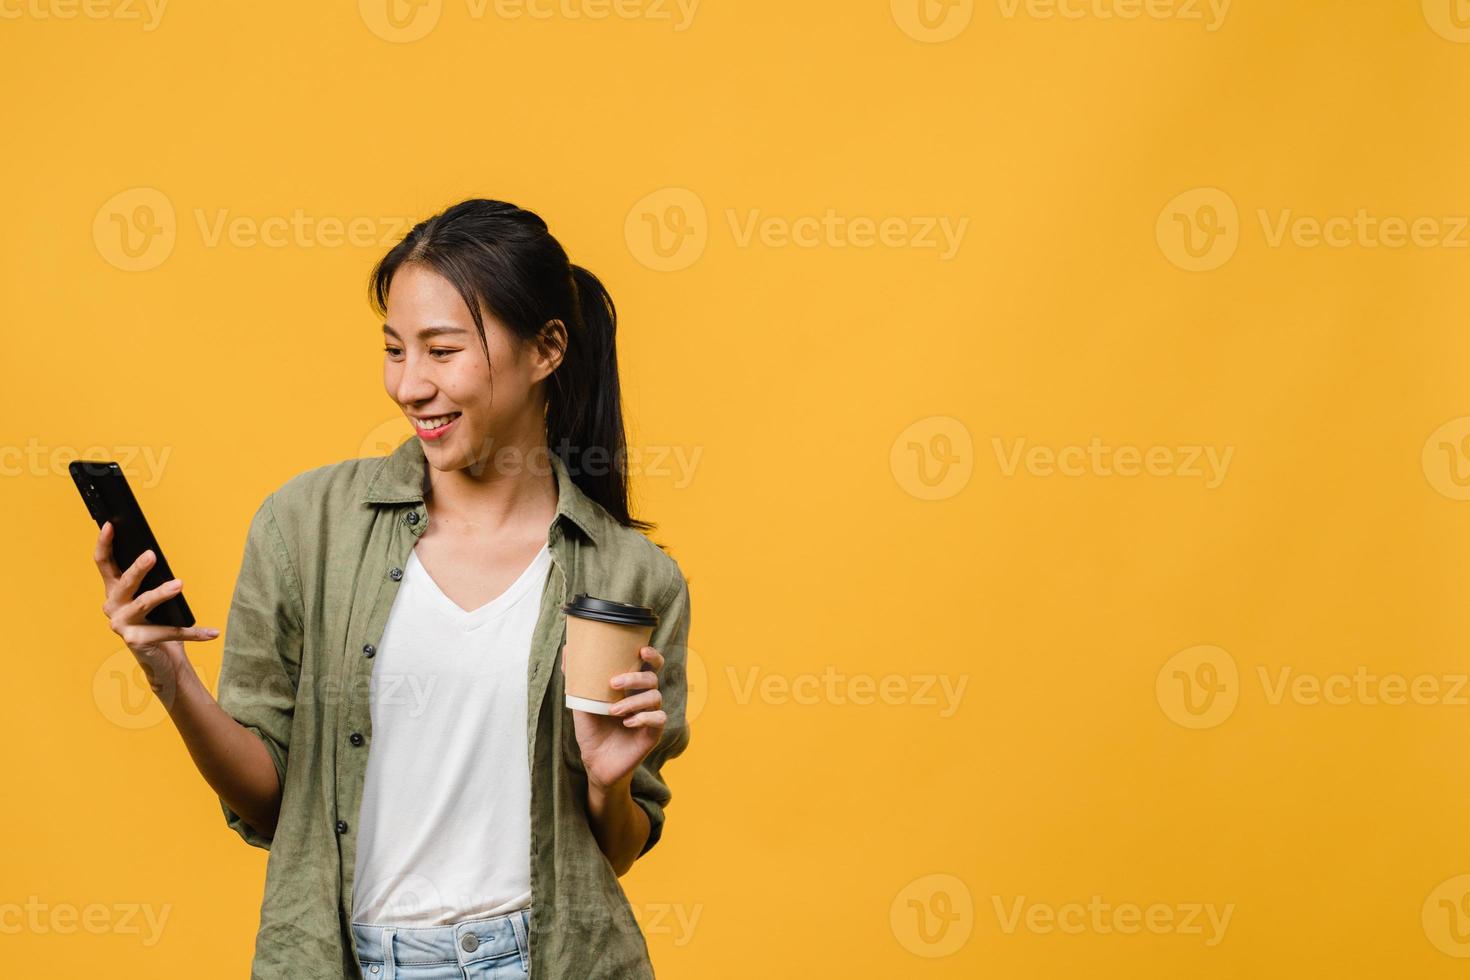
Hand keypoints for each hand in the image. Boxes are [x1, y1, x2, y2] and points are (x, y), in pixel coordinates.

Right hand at [94, 520, 219, 707]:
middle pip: (124, 582)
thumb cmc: (157, 620)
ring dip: (162, 593)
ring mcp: (122, 626)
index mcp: (114, 590)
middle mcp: (113, 607)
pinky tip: (212, 632)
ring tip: (179, 584)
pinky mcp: (137, 641)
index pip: (104, 563)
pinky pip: (169, 632)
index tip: (111, 524)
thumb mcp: (152, 596)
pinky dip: (194, 633)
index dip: (104, 543)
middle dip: (137, 568)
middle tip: (152, 554)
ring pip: (143, 604)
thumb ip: (150, 578)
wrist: (161, 659)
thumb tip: (158, 554)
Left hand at [567, 645, 665, 791]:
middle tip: (613, 683)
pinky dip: (643, 717)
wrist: (595, 761)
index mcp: (632, 687)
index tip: (642, 650)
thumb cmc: (591, 729)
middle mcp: (644, 698)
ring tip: (612, 711)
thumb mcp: (581, 700)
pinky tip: (628, 722)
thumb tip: (567, 648)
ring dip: (633, 701)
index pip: (650, 665)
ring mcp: (650, 715)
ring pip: (655, 697)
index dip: (652, 656)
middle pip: (652, 678)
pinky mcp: (653, 733)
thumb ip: (576, 676)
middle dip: (634, 678)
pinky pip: (659, 718)